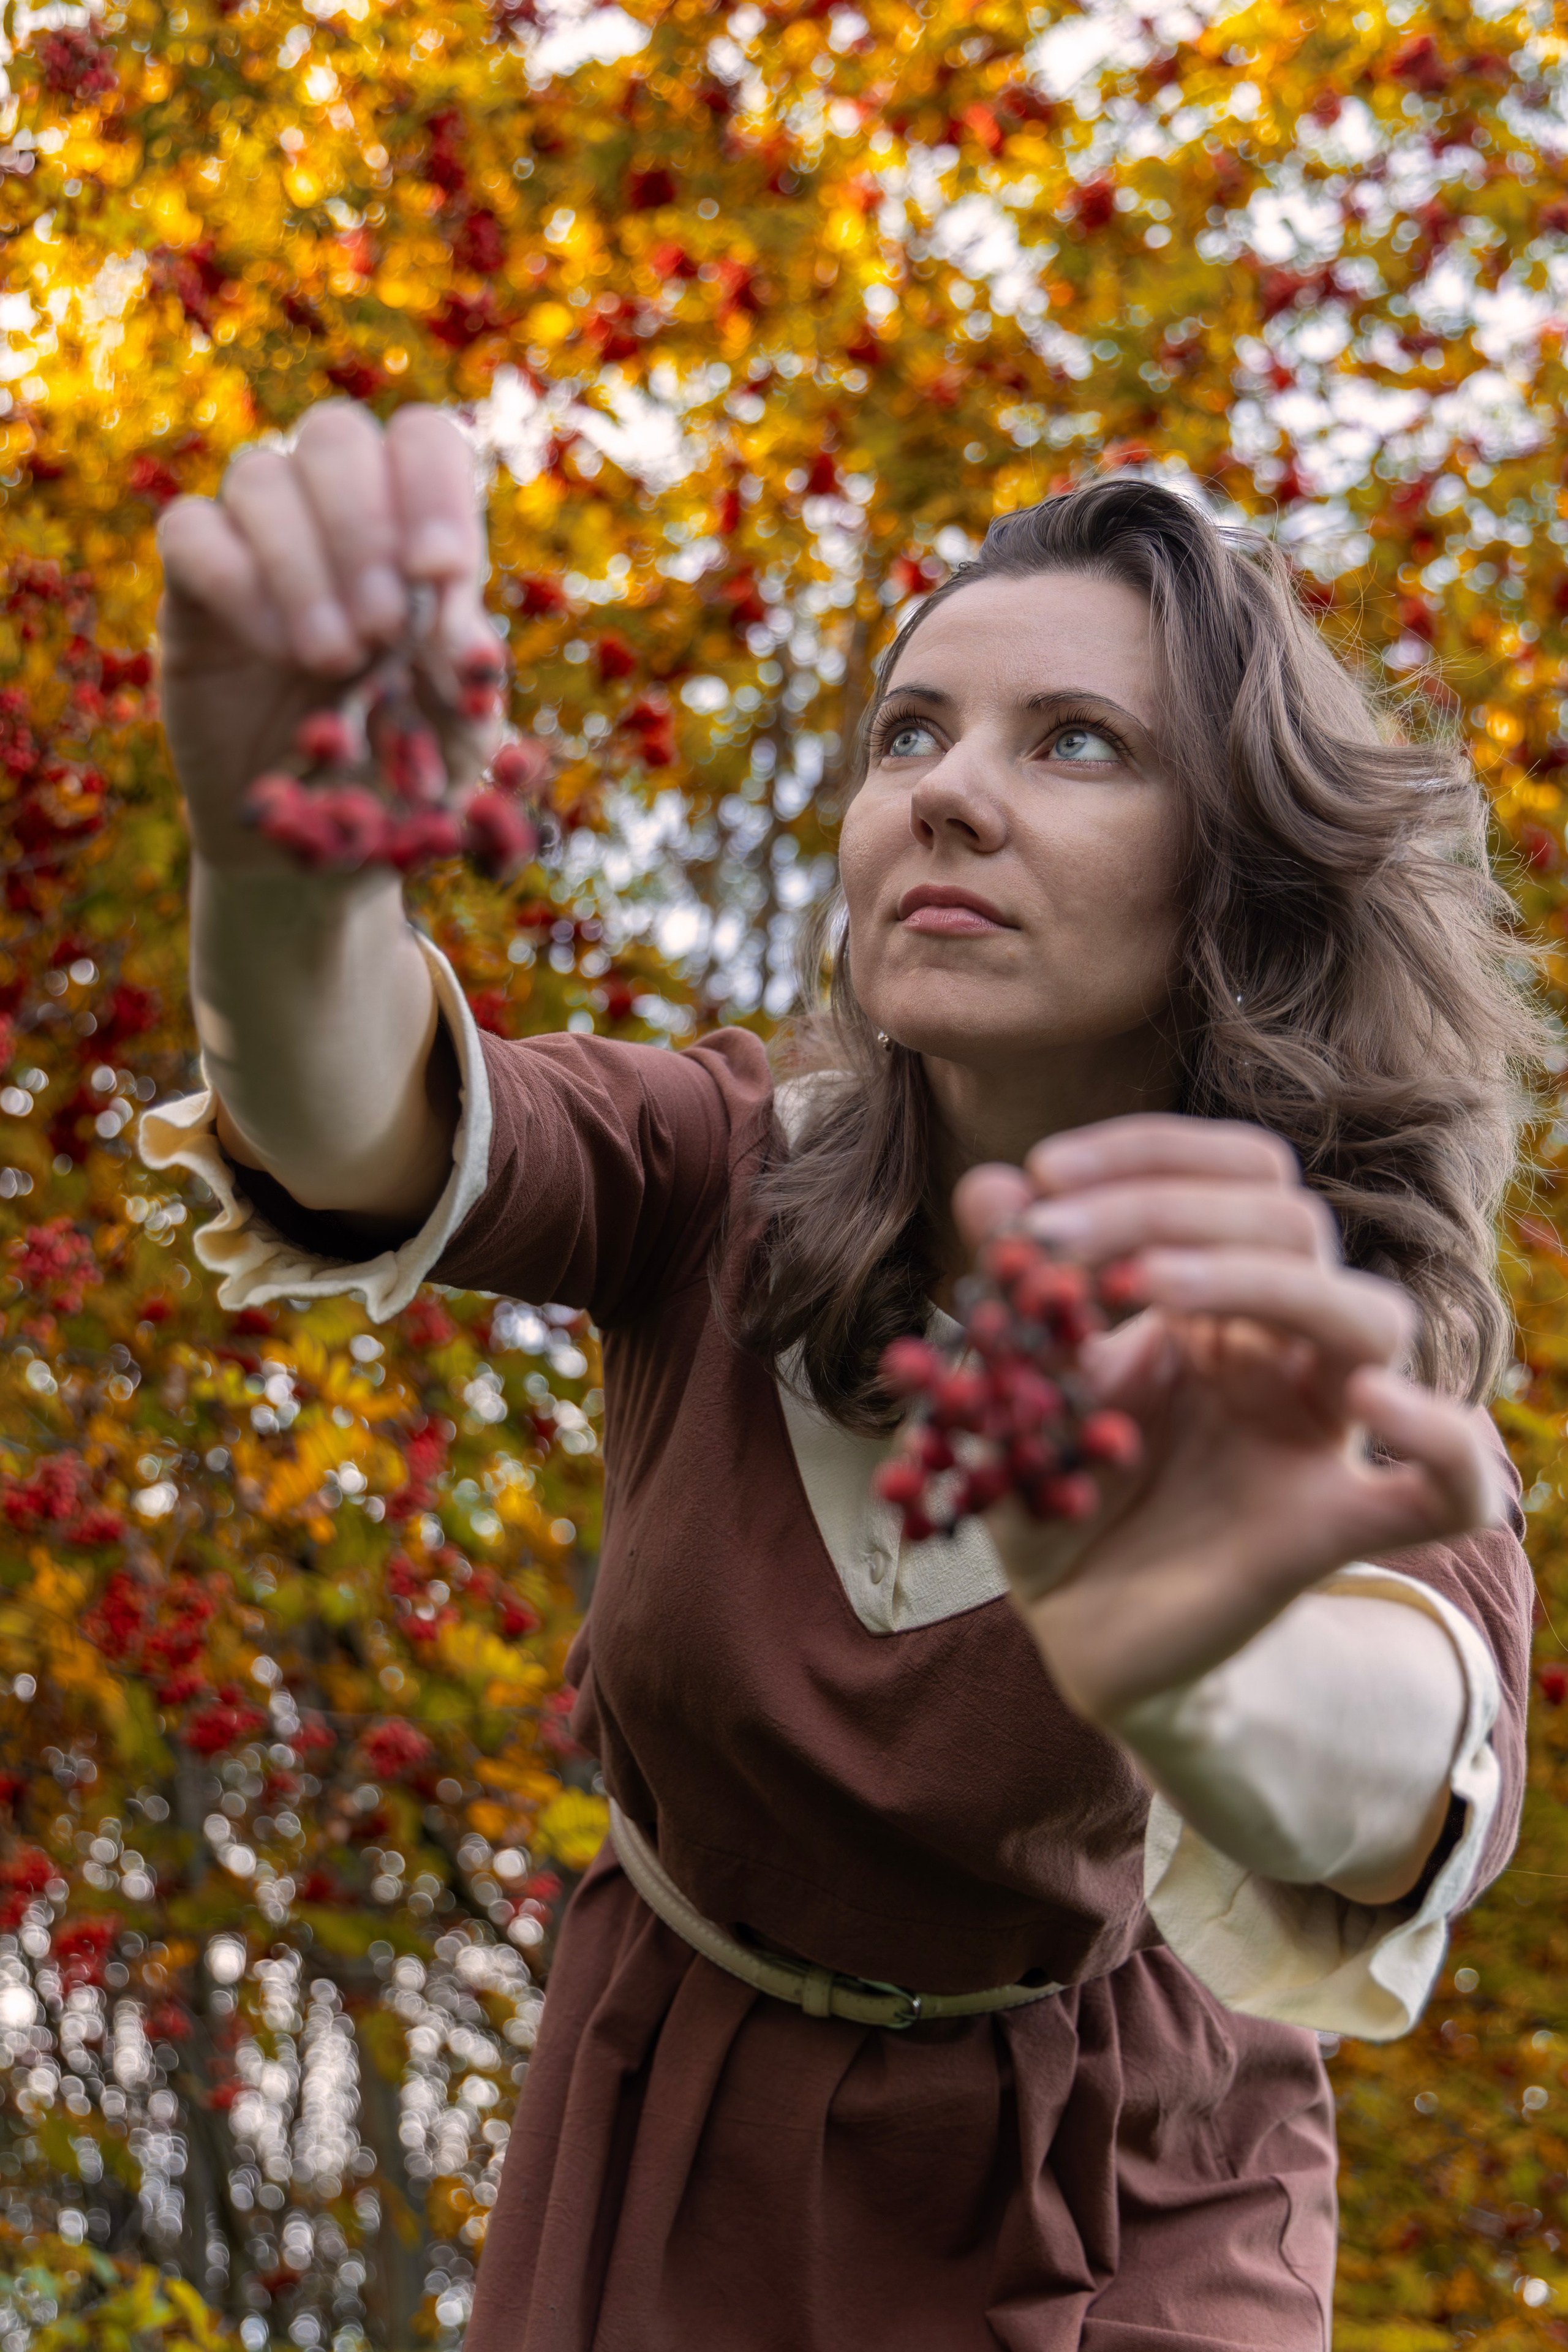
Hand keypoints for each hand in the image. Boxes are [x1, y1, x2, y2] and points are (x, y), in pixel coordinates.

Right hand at [157, 401, 502, 867]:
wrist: (325, 836)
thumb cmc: (406, 769)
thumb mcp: (459, 729)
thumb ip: (468, 673)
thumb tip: (471, 637)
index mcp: (416, 526)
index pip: (424, 441)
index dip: (433, 489)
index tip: (442, 573)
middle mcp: (333, 511)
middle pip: (335, 433)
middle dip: (364, 528)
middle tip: (384, 629)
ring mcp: (256, 538)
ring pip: (259, 475)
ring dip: (304, 567)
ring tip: (335, 660)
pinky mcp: (191, 582)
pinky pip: (190, 531)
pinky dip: (238, 584)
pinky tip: (277, 651)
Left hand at [953, 1114, 1502, 1724]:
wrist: (1076, 1631)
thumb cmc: (1058, 1495)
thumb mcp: (1015, 1388)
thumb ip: (1011, 1291)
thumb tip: (989, 1185)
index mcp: (1215, 1301)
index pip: (1233, 1174)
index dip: (1146, 1155)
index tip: (1041, 1176)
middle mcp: (1279, 1350)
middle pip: (1291, 1222)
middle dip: (1165, 1206)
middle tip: (1052, 1240)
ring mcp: (1318, 1435)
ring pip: (1371, 1316)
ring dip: (1265, 1278)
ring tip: (1150, 1287)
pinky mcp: (1335, 1527)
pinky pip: (1451, 1487)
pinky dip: (1440, 1436)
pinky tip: (1371, 1400)